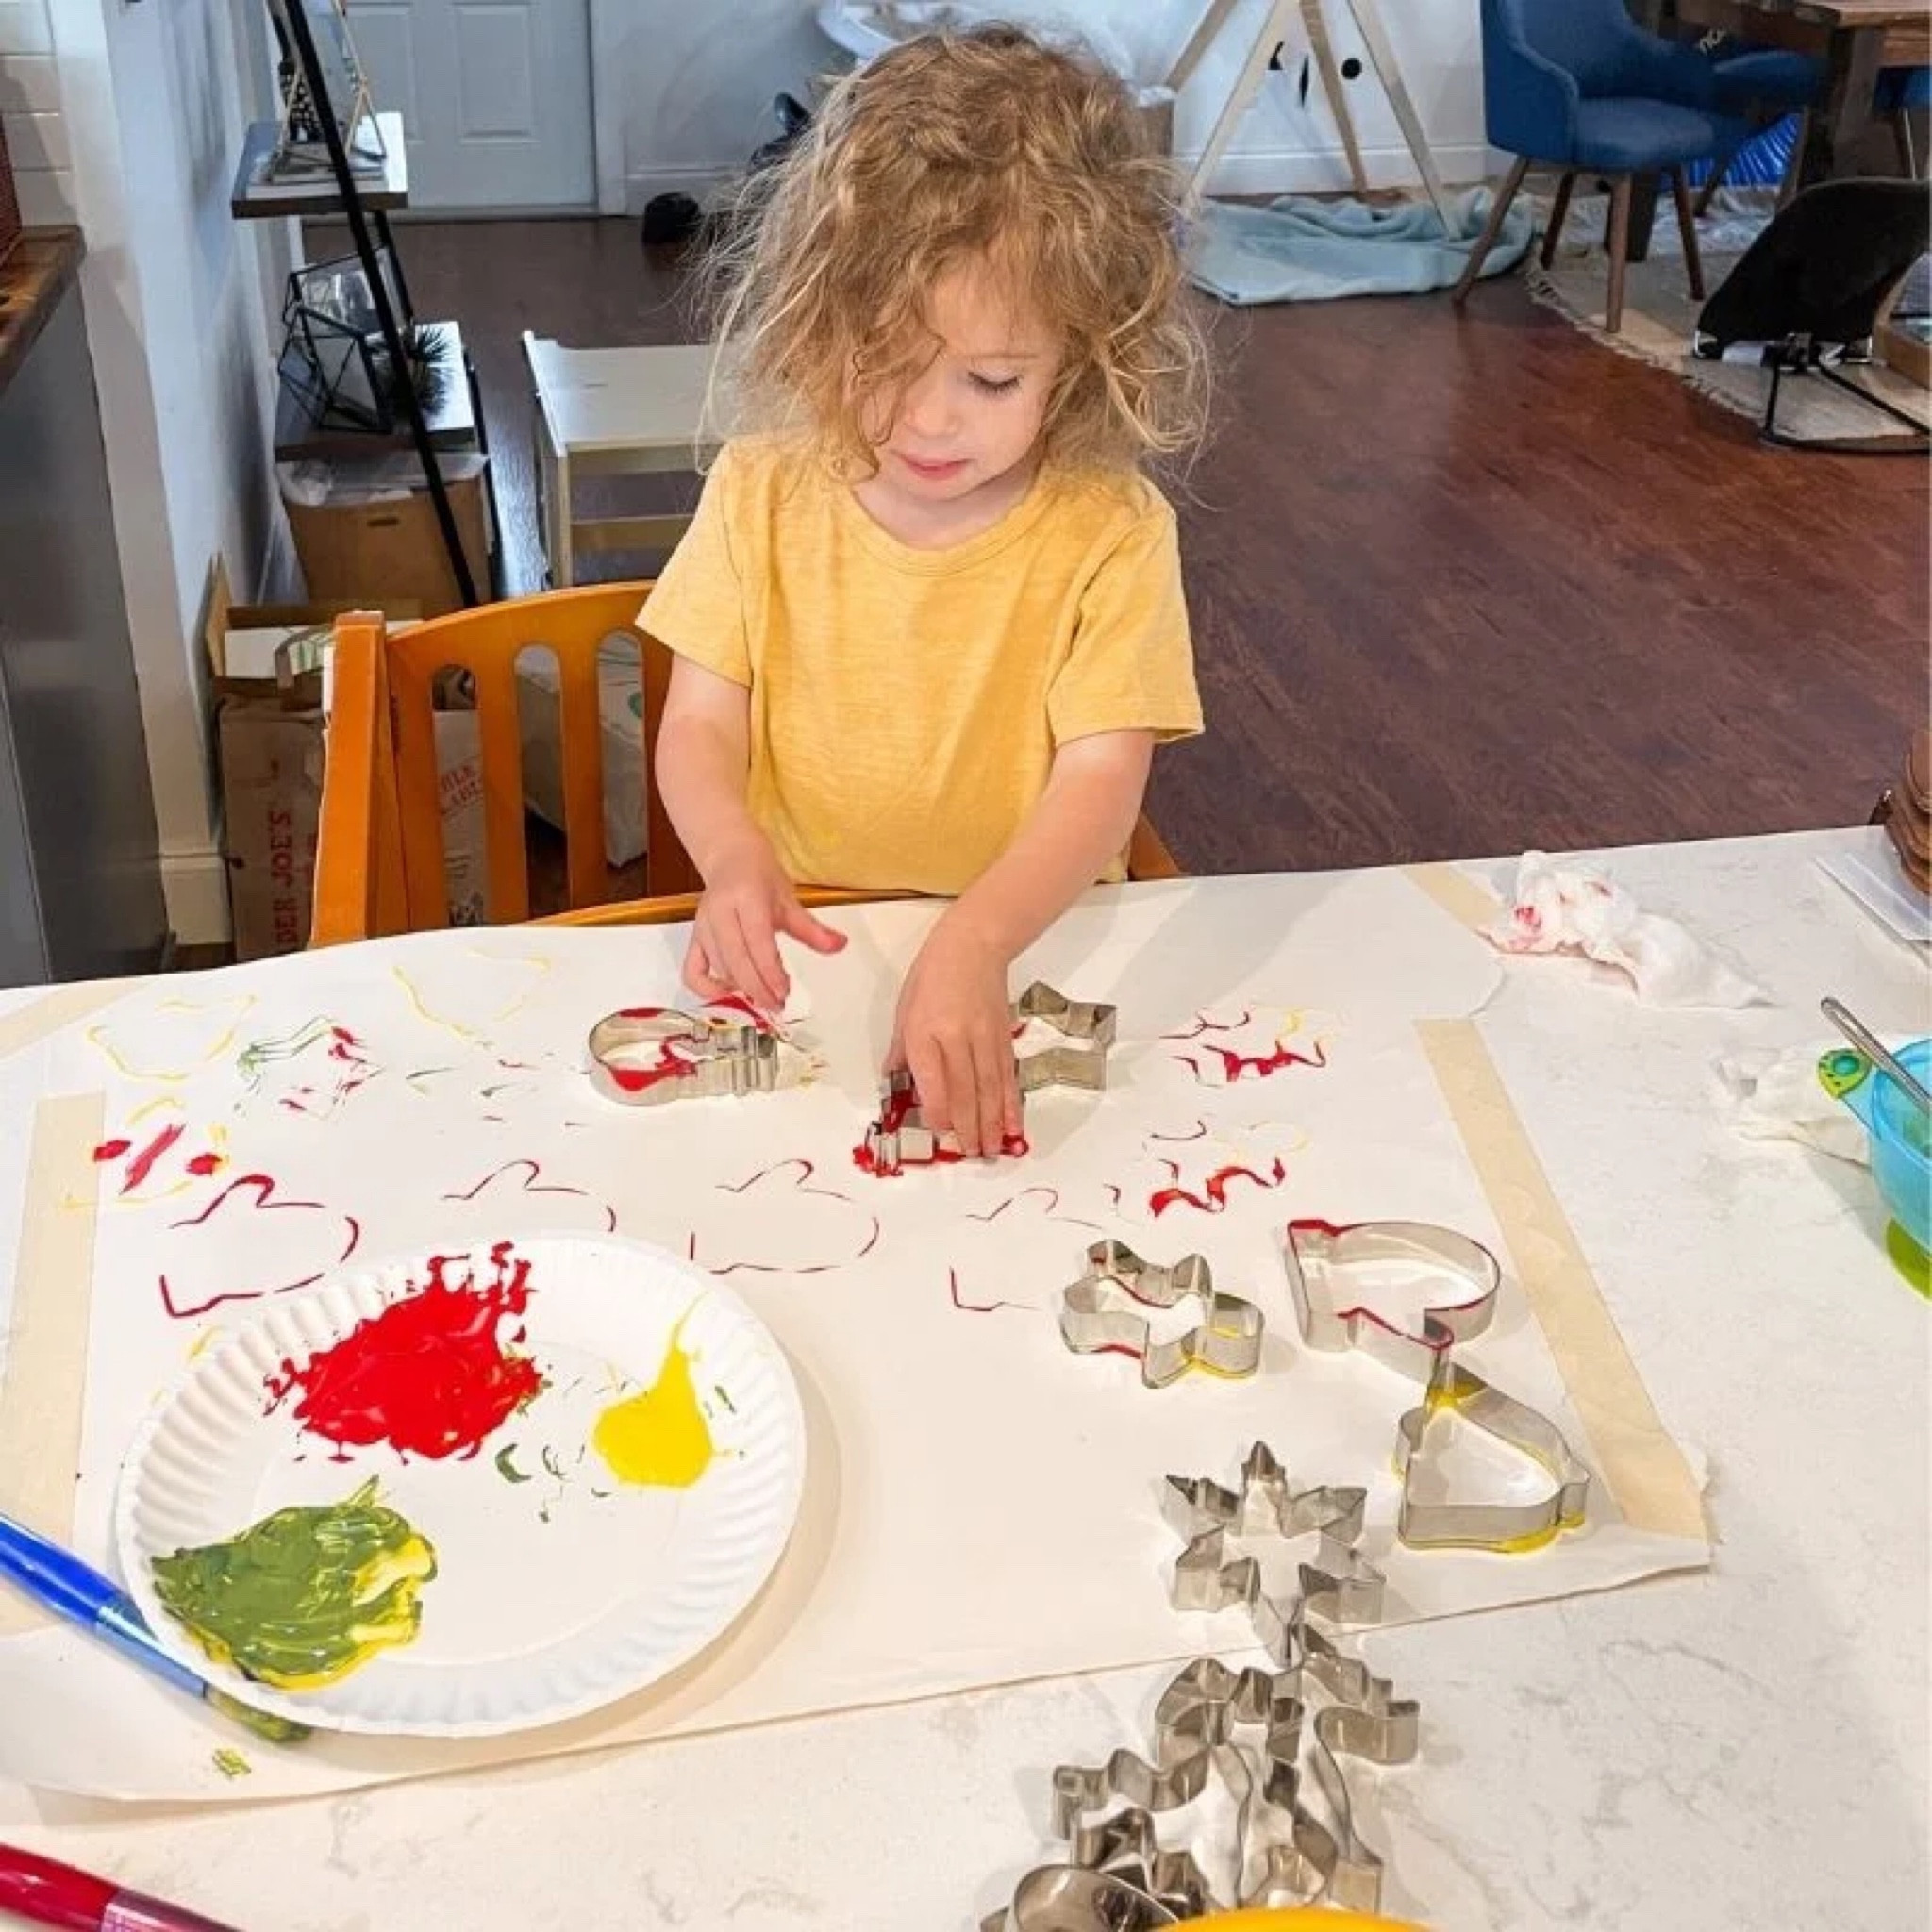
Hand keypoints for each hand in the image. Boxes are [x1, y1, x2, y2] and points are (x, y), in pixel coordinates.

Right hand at [683, 833, 845, 1010]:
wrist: (730, 858)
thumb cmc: (760, 877)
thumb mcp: (789, 899)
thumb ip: (812, 928)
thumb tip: (840, 945)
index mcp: (746, 898)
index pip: (757, 942)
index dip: (770, 971)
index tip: (784, 992)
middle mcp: (719, 913)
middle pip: (736, 960)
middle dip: (757, 988)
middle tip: (778, 1005)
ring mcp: (702, 927)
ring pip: (718, 967)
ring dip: (740, 989)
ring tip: (765, 998)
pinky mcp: (694, 939)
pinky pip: (692, 972)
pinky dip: (707, 989)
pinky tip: (731, 994)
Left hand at [889, 914, 1021, 1158]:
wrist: (975, 945)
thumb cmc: (933, 974)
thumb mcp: (904, 1010)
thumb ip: (901, 1051)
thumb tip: (894, 1084)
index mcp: (926, 1032)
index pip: (934, 1082)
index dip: (939, 1113)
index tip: (942, 1135)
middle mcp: (958, 1038)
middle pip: (966, 1092)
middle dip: (969, 1128)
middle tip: (973, 1155)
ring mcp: (985, 1039)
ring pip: (990, 1089)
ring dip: (992, 1123)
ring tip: (992, 1150)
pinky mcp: (1003, 1038)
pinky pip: (1007, 1077)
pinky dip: (1010, 1103)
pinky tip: (1012, 1124)